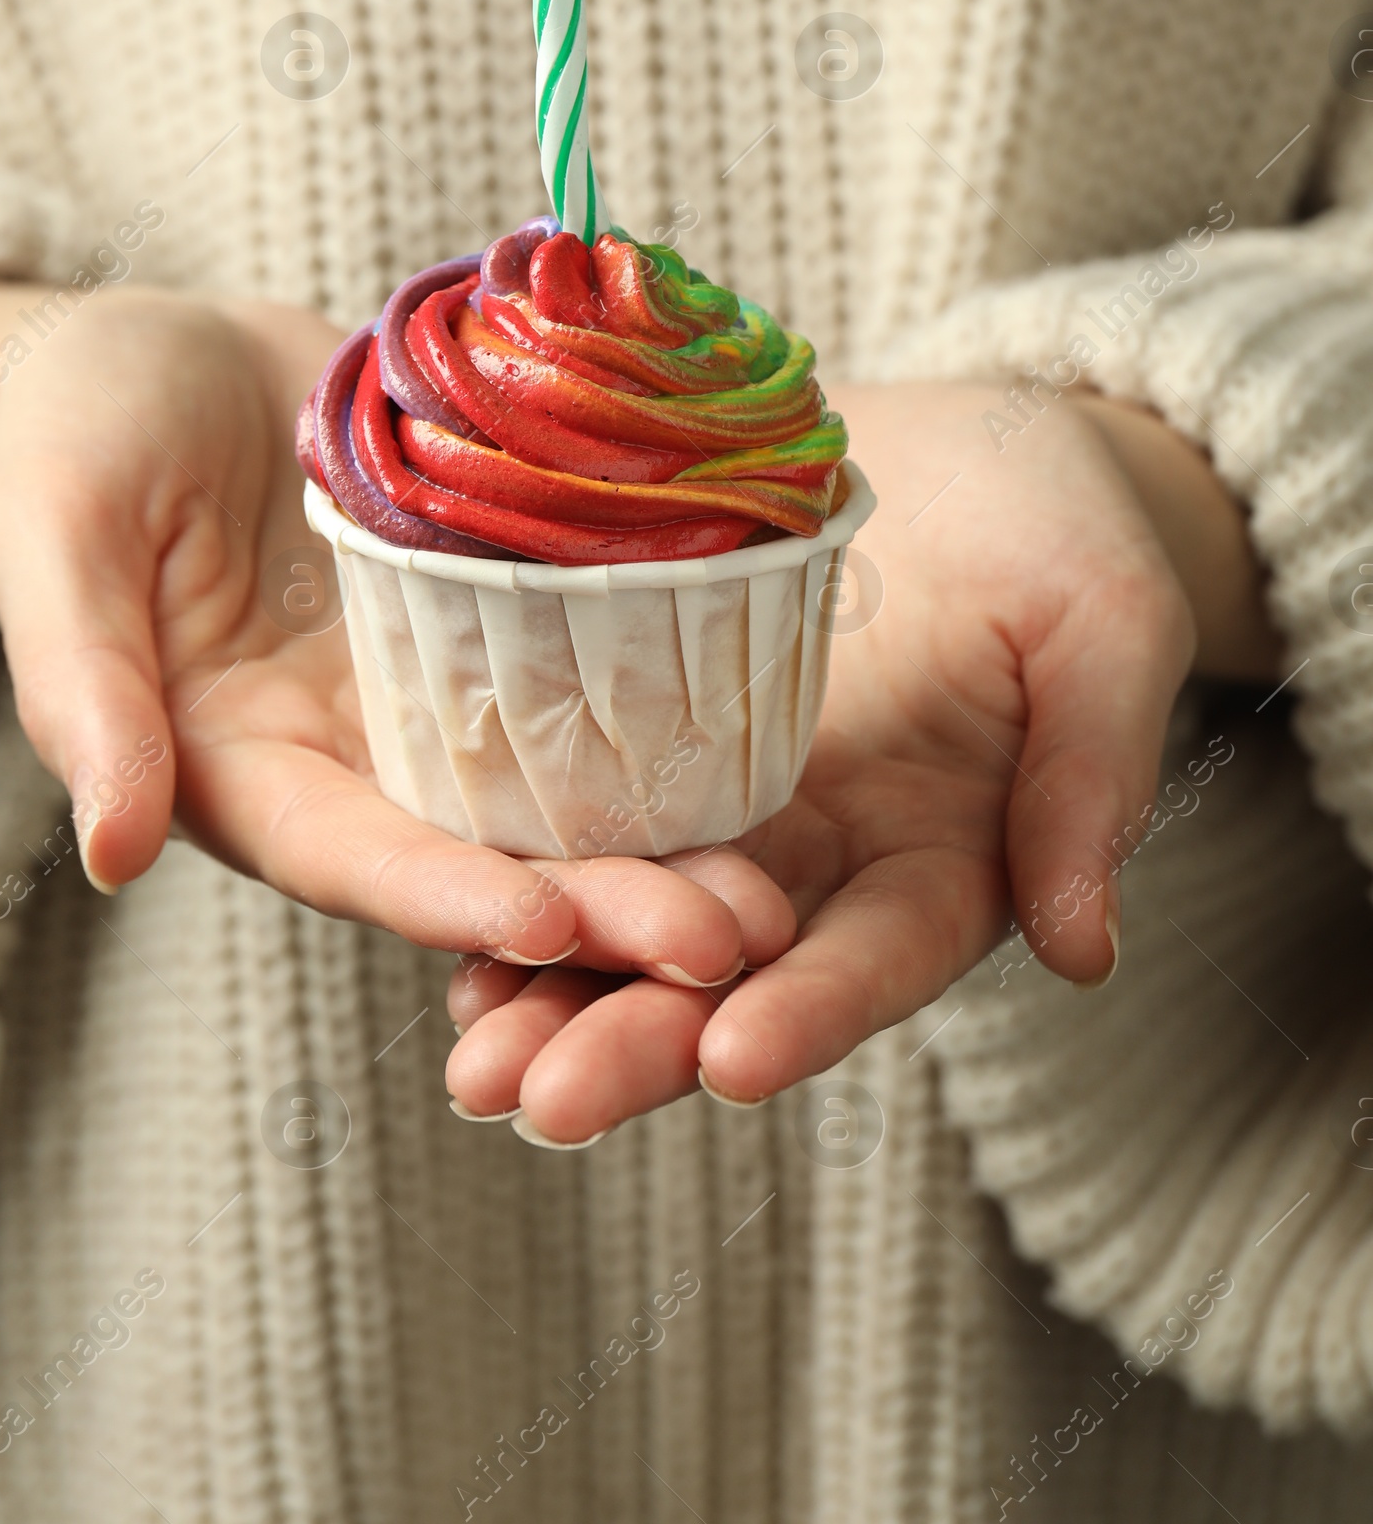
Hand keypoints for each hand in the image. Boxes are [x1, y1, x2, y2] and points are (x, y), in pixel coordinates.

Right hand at [0, 277, 795, 982]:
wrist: (170, 347)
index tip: (555, 927)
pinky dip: (675, 716)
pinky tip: (770, 731)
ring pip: (563, 789)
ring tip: (783, 890)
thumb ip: (81, 685)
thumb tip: (111, 853)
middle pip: (488, 852)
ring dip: (668, 844)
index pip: (356, 857)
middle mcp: (357, 756)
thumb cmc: (81, 432)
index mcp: (243, 768)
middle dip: (606, 908)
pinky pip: (592, 672)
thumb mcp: (56, 535)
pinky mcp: (502, 614)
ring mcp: (440, 689)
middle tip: (736, 941)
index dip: (452, 898)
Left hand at [444, 378, 1277, 1141]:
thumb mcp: (1104, 619)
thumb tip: (1084, 950)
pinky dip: (511, 886)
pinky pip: (579, 824)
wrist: (962, 443)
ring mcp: (732, 808)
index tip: (735, 1061)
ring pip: (637, 926)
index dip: (812, 1009)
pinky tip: (439, 934)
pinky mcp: (653, 741)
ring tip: (471, 1064)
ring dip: (552, 997)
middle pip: (731, 973)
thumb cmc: (1058, 519)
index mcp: (943, 853)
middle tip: (544, 1100)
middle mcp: (825, 860)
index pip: (877, 954)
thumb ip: (1092, 769)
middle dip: (640, 1040)